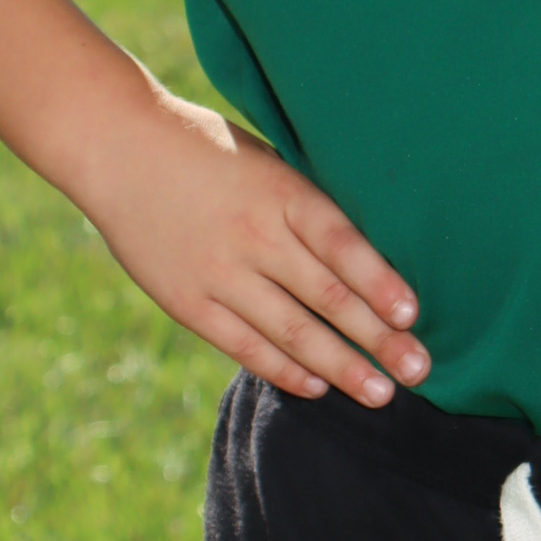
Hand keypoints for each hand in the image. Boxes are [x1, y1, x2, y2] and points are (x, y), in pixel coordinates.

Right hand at [81, 93, 430, 406]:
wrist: (120, 146)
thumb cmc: (209, 149)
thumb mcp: (269, 161)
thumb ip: (308, 207)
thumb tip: (365, 256)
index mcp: (282, 192)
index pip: (343, 245)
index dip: (381, 282)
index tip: (413, 315)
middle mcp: (254, 235)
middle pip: (328, 296)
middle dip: (378, 339)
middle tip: (419, 369)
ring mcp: (218, 272)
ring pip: (291, 331)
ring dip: (340, 366)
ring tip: (380, 393)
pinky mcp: (186, 300)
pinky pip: (244, 344)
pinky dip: (283, 368)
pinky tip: (317, 386)